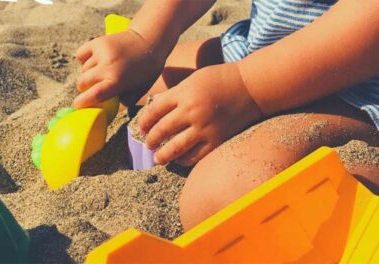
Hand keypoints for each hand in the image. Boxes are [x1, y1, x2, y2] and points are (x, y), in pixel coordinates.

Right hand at [74, 29, 163, 107]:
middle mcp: (107, 66)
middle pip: (82, 83)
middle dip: (85, 88)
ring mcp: (101, 52)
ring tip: (103, 71)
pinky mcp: (97, 42)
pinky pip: (81, 55)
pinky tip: (95, 61)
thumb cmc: (146, 70)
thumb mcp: (139, 90)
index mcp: (118, 80)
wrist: (149, 41)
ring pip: (83, 69)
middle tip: (95, 87)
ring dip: (88, 74)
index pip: (93, 95)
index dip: (83, 103)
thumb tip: (105, 107)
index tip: (79, 105)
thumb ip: (123, 101)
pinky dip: (84, 60)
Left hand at [138, 63, 262, 165]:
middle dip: (151, 140)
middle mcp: (191, 111)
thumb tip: (156, 108)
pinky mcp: (217, 139)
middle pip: (162, 130)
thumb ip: (175, 94)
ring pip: (176, 148)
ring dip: (163, 155)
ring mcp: (205, 127)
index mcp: (184, 93)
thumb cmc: (221, 79)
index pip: (155, 110)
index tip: (141, 128)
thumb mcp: (193, 79)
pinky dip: (184, 160)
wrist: (251, 86)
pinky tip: (179, 160)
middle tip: (148, 144)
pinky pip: (196, 156)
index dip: (144, 122)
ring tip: (158, 158)